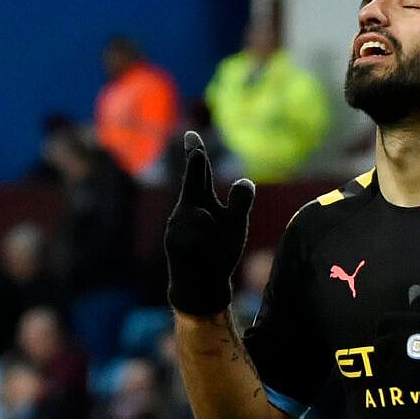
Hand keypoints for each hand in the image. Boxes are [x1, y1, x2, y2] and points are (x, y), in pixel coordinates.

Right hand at [165, 131, 254, 315]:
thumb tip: (244, 181)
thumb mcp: (234, 225)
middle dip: (194, 168)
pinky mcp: (174, 243)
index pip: (198, 173)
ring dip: (212, 230)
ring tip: (210, 246)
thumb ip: (239, 203)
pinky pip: (198, 237)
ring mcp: (177, 226)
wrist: (202, 284)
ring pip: (203, 218)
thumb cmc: (218, 251)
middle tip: (197, 150)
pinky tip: (202, 254)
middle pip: (193, 184)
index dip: (195, 153)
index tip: (190, 134)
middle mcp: (184, 209)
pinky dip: (206, 245)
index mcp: (199, 202)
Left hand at [374, 285, 419, 395]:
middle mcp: (400, 339)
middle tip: (400, 353)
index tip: (393, 335)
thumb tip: (413, 289)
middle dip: (387, 349)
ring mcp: (402, 361)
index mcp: (407, 321)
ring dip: (392, 364)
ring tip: (408, 365)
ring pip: (386, 363)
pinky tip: (416, 375)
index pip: (383, 322)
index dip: (386, 329)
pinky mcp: (407, 380)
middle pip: (380, 344)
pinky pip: (396, 378)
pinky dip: (402, 377)